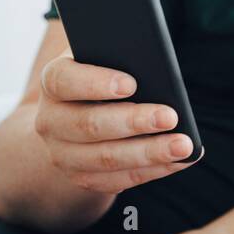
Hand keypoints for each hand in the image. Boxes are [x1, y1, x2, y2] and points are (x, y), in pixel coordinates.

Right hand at [34, 50, 195, 193]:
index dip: (96, 83)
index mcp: (53, 82)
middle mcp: (50, 121)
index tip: (131, 84)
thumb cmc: (102, 74)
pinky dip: (153, 170)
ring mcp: (62, 154)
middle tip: (171, 117)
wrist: (74, 114)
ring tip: (183, 145)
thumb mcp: (105, 56)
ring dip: (149, 153)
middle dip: (134, 122)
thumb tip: (155, 67)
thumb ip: (121, 54)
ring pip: (106, 158)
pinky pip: (118, 179)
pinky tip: (180, 160)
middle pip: (89, 125)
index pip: (64, 81)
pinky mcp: (82, 177)